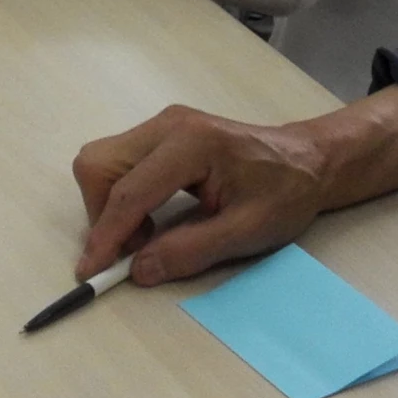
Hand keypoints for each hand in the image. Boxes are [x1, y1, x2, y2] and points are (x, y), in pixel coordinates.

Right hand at [73, 106, 335, 283]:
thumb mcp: (247, 232)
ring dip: (110, 206)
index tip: (91, 273)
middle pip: (99, 164)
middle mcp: (168, 125)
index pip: (130, 190)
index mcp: (192, 144)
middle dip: (103, 215)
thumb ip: (191, 251)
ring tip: (146, 235)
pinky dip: (121, 195)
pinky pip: (118, 162)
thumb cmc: (285, 193)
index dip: (106, 235)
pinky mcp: (161, 133)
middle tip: (135, 250)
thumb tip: (138, 270)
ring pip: (102, 162)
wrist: (307, 160)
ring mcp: (162, 124)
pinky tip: (150, 217)